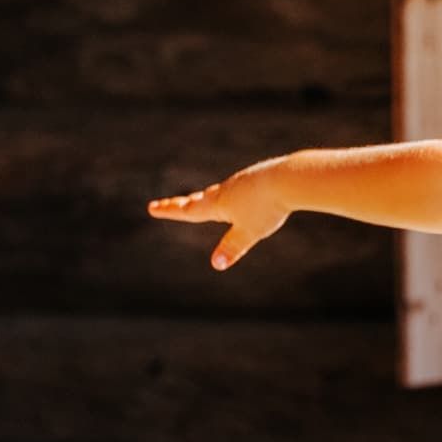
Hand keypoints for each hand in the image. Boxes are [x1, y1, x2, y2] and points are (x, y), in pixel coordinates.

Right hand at [148, 161, 289, 270]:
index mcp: (218, 204)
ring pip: (220, 191)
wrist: (289, 178)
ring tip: (201, 199)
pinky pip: (240, 186)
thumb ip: (232, 247)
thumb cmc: (267, 207)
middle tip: (166, 204)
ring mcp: (241, 181)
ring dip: (207, 197)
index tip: (152, 208)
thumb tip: (216, 264)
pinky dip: (232, 191)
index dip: (170, 211)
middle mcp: (226, 190)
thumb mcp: (249, 232)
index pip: (188, 210)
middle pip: (199, 199)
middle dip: (182, 204)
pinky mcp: (257, 177)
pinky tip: (242, 191)